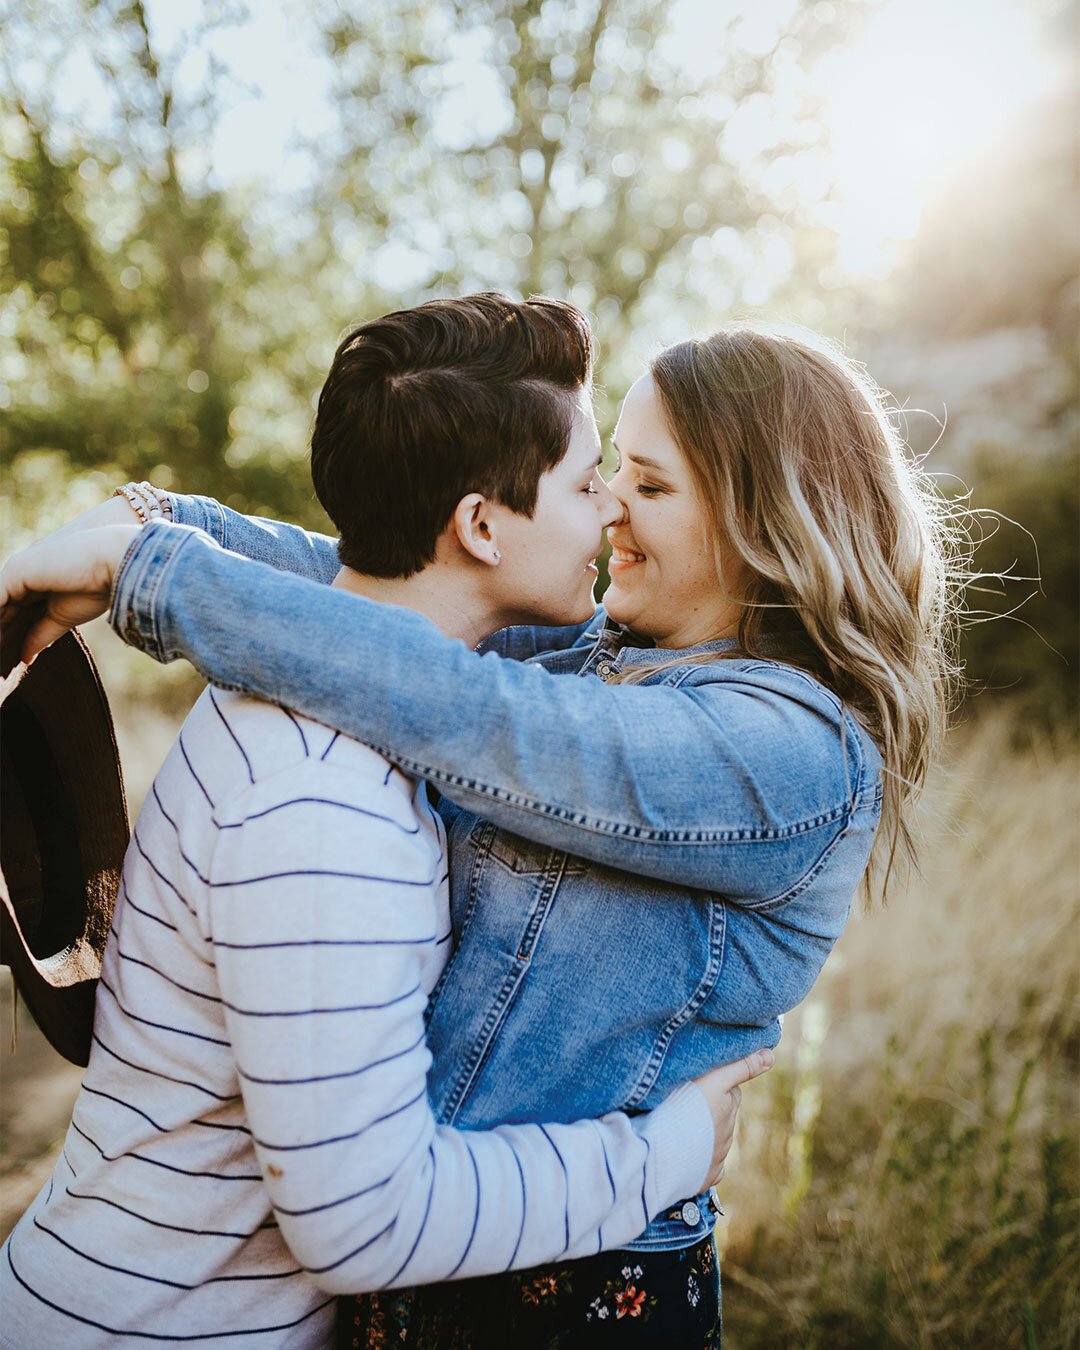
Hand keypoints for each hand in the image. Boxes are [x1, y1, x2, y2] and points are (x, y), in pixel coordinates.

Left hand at [0, 524, 139, 667]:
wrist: (114, 560)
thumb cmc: (97, 586)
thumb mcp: (62, 618)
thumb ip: (40, 635)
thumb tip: (25, 658)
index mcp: (35, 580)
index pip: (13, 612)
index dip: (8, 635)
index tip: (5, 660)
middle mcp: (21, 574)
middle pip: (2, 610)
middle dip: (1, 635)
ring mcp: (15, 572)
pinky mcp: (14, 573)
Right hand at [693, 1047, 773, 1189]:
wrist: (665, 1151)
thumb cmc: (687, 1109)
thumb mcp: (715, 1080)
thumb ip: (742, 1067)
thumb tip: (771, 1055)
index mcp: (728, 1108)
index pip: (731, 1090)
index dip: (718, 1083)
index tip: (702, 1080)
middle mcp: (727, 1134)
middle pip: (724, 1114)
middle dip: (712, 1108)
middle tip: (690, 1100)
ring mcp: (717, 1157)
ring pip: (716, 1139)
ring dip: (703, 1131)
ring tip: (682, 1124)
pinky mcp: (706, 1176)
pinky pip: (710, 1166)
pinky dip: (702, 1158)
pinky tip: (689, 1153)